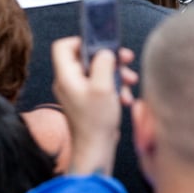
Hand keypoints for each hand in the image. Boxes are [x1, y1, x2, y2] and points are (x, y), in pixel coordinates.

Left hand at [51, 37, 135, 175]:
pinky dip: (114, 89)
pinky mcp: (87, 103)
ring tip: (130, 82)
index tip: (101, 44)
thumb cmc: (96, 123)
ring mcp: (77, 93)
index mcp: (66, 76)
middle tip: (125, 60)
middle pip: (86, 58)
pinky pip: (100, 87)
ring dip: (116, 75)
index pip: (63, 46)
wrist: (95, 151)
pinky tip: (125, 99)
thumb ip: (103, 63)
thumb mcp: (103, 87)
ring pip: (97, 72)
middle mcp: (68, 83)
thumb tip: (105, 52)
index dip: (81, 41)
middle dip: (108, 59)